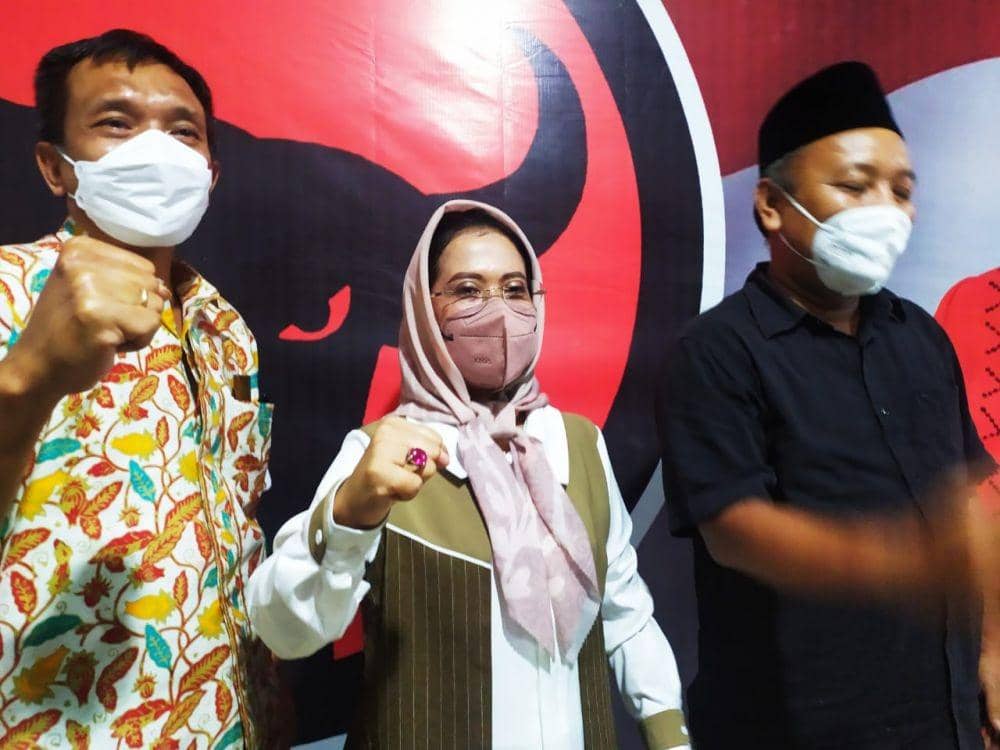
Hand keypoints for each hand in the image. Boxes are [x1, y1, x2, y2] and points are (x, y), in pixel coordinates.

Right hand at [4, 235, 167, 399]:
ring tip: (106, 333)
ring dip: (138, 327)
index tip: (102, 307)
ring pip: (154, 304)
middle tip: (104, 323)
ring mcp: (90, 289)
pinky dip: (139, 341)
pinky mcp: (101, 318)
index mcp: (79, 249)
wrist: (38, 367)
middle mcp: (81, 263)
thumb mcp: (90, 288)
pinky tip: (109, 345)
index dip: (133, 293)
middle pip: (151, 283)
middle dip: (137, 310)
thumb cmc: (69, 328)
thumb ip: (127, 279)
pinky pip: (150, 324)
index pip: (143, 266)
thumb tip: (165, 288)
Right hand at [333, 417, 448, 527]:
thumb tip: (445, 458)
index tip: (405, 462)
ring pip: (426, 466)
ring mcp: (381, 450)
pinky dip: (408, 493)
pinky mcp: (378, 472)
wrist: (357, 497)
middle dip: (424, 469)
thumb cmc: (387, 473)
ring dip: (415, 481)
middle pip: (433, 450)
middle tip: (400, 473)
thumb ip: (430, 450)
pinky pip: (414, 484)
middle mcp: (386, 431)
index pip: (434, 437)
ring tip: (395, 481)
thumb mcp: (408, 454)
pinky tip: (392, 490)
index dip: (430, 455)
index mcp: (394, 423)